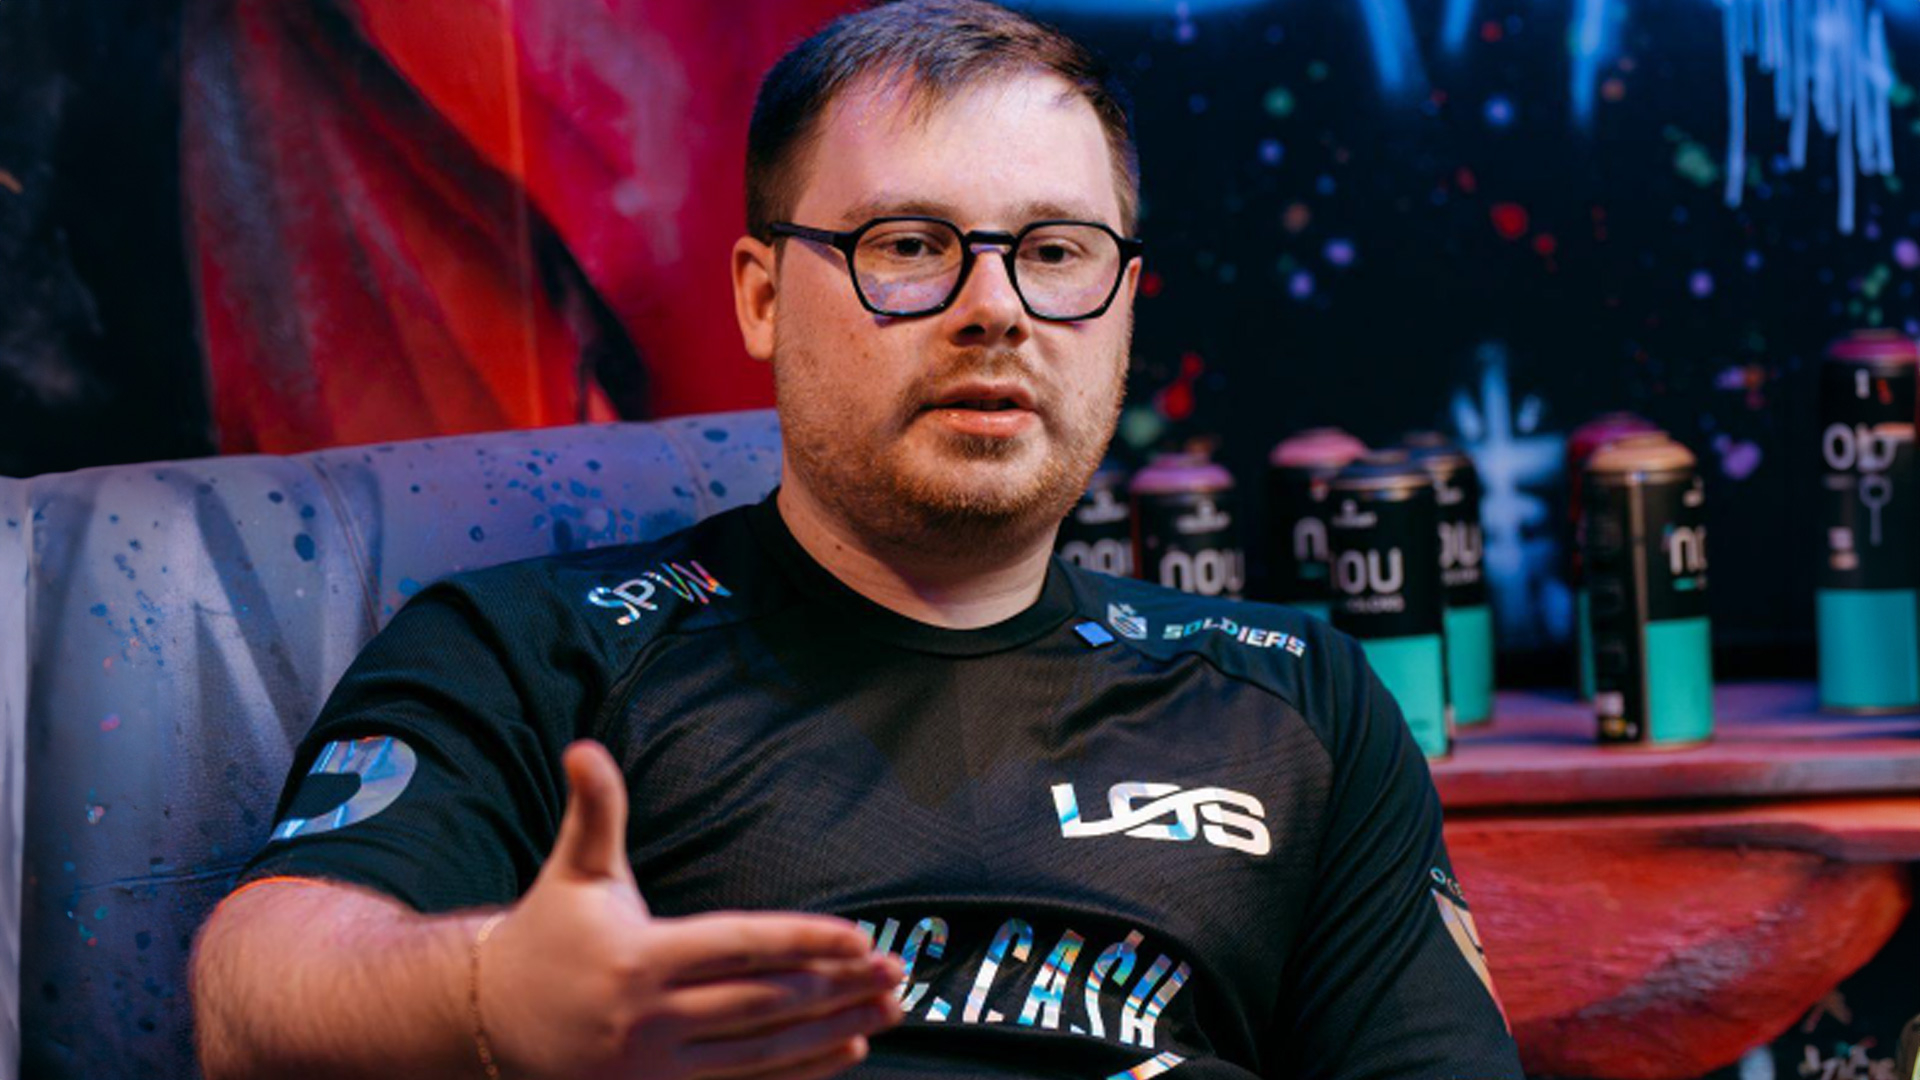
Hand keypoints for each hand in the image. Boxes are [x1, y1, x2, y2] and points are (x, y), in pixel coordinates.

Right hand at [478, 740, 904, 1079]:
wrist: (487, 1021)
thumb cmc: (543, 935)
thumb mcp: (571, 871)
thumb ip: (594, 810)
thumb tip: (583, 746)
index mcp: (639, 957)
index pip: (740, 947)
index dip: (803, 941)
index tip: (861, 937)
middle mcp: (650, 1018)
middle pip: (763, 1003)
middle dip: (836, 986)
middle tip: (896, 972)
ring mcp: (657, 1067)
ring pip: (764, 1050)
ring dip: (833, 1029)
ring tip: (888, 1008)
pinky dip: (801, 1070)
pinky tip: (847, 1048)